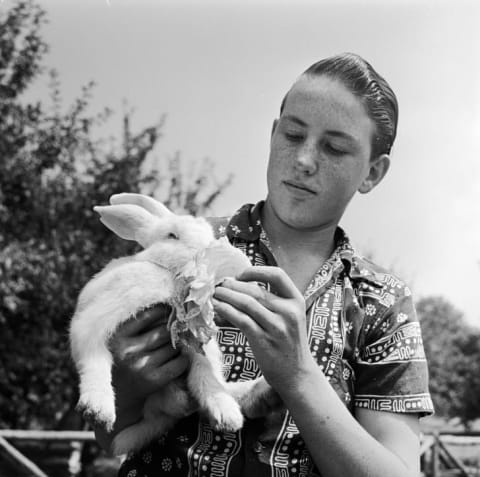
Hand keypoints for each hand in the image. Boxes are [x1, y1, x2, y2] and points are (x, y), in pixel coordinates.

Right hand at [109, 304, 188, 422]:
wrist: (118, 399)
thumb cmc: (123, 361)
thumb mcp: (120, 340)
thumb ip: (138, 322)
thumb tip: (170, 303)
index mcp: (117, 336)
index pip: (150, 313)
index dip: (165, 310)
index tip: (171, 310)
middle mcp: (127, 350)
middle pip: (165, 329)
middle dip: (173, 329)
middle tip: (177, 330)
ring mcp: (140, 366)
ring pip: (173, 345)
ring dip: (178, 345)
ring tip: (173, 346)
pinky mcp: (153, 380)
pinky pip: (179, 362)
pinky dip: (183, 359)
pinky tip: (176, 360)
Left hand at [213, 266, 315, 396]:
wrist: (297, 375)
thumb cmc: (288, 343)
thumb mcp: (289, 317)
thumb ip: (273, 302)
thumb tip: (240, 286)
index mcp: (296, 301)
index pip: (277, 275)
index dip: (256, 271)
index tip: (240, 275)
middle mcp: (289, 311)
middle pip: (256, 289)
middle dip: (234, 285)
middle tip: (219, 285)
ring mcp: (277, 326)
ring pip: (246, 303)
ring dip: (227, 296)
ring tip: (215, 294)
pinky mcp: (264, 340)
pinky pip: (241, 320)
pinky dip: (227, 311)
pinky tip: (218, 308)